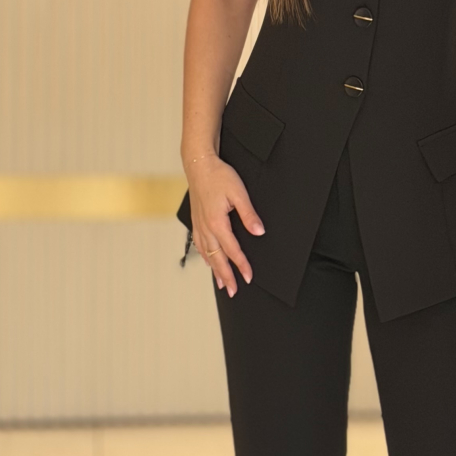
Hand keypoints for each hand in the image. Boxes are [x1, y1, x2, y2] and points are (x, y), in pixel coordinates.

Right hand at [187, 154, 264, 294]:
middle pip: (217, 258)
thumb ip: (249, 214)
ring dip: (215, 270)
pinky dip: (205, 257)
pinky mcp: (196, 220)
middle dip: (226, 276)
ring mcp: (199, 225)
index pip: (232, 250)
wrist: (198, 164)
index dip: (241, 265)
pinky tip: (208, 261)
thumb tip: (259, 232)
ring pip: (207, 254)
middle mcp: (206, 227)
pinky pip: (199, 244)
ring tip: (222, 284)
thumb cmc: (219, 176)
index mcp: (217, 223)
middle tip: (234, 291)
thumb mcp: (239, 193)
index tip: (249, 277)